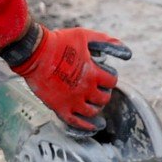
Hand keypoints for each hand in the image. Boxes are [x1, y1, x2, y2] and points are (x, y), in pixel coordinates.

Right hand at [7, 26, 131, 130]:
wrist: (34, 52)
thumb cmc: (59, 42)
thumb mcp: (85, 36)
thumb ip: (106, 41)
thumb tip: (126, 51)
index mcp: (93, 73)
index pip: (112, 81)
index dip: (110, 78)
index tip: (104, 76)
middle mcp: (85, 89)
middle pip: (104, 98)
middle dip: (103, 93)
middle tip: (98, 89)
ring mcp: (72, 100)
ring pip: (92, 112)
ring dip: (95, 107)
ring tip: (92, 102)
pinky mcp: (59, 107)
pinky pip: (76, 122)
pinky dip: (86, 125)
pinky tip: (92, 126)